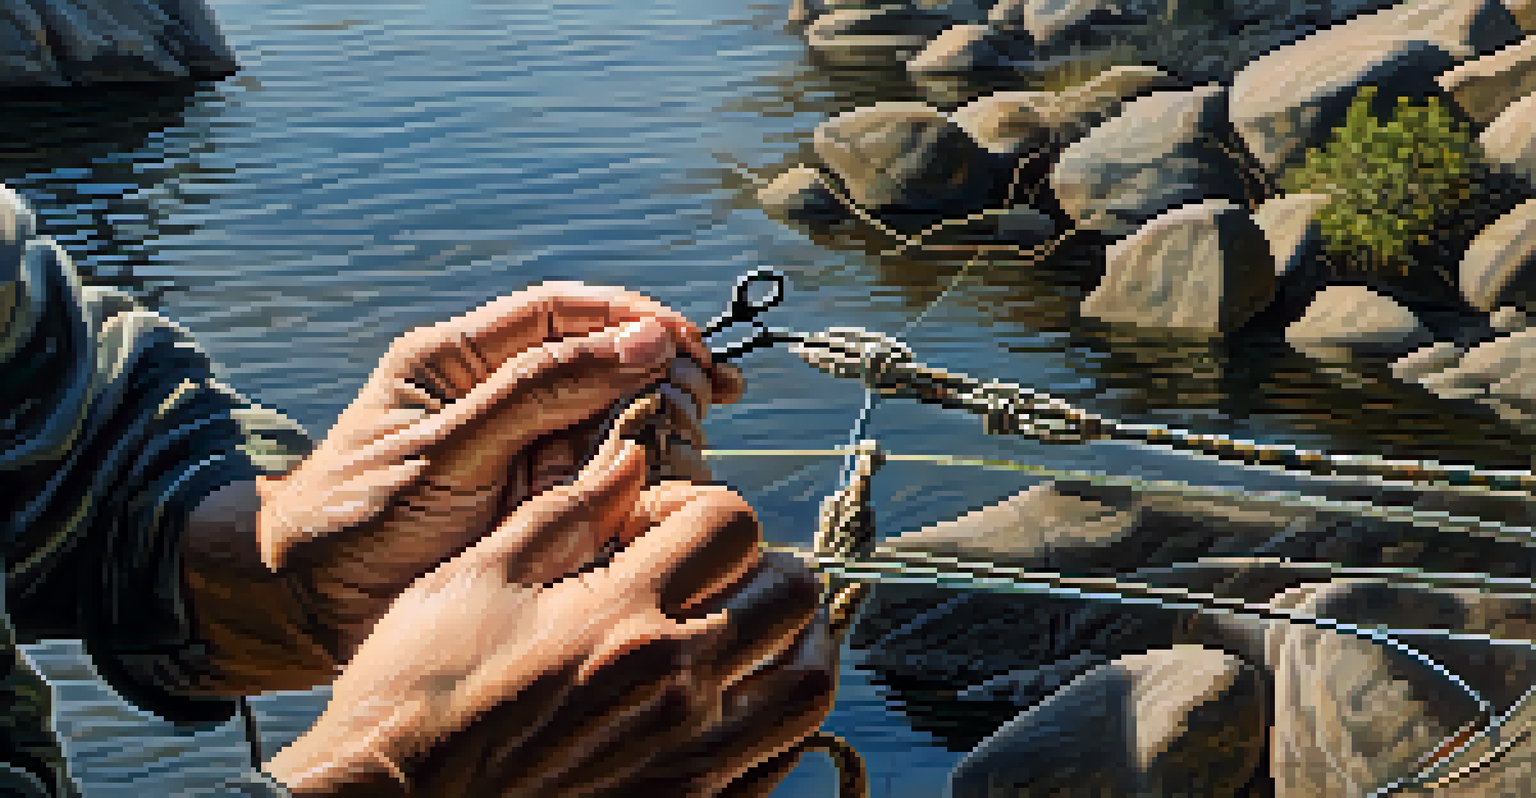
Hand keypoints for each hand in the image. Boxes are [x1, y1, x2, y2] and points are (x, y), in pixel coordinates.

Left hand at [255, 282, 743, 663]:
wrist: (306, 611)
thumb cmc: (353, 522)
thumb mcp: (445, 453)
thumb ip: (540, 394)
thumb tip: (643, 342)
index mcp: (460, 358)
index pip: (565, 311)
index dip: (636, 319)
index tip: (693, 347)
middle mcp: (498, 396)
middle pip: (601, 363)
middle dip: (659, 379)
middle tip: (703, 408)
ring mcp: (521, 450)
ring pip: (613, 422)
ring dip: (658, 435)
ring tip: (690, 456)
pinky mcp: (537, 502)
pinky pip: (604, 479)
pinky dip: (641, 485)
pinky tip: (667, 496)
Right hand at [264, 420, 835, 797]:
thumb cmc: (417, 694)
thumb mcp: (476, 579)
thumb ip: (565, 513)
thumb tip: (630, 460)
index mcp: (621, 614)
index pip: (733, 524)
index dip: (704, 507)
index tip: (663, 526)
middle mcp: (673, 685)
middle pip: (792, 595)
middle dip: (764, 564)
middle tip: (718, 573)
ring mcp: (688, 758)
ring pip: (808, 685)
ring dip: (794, 644)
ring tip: (752, 633)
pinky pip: (781, 760)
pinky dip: (776, 721)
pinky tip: (733, 704)